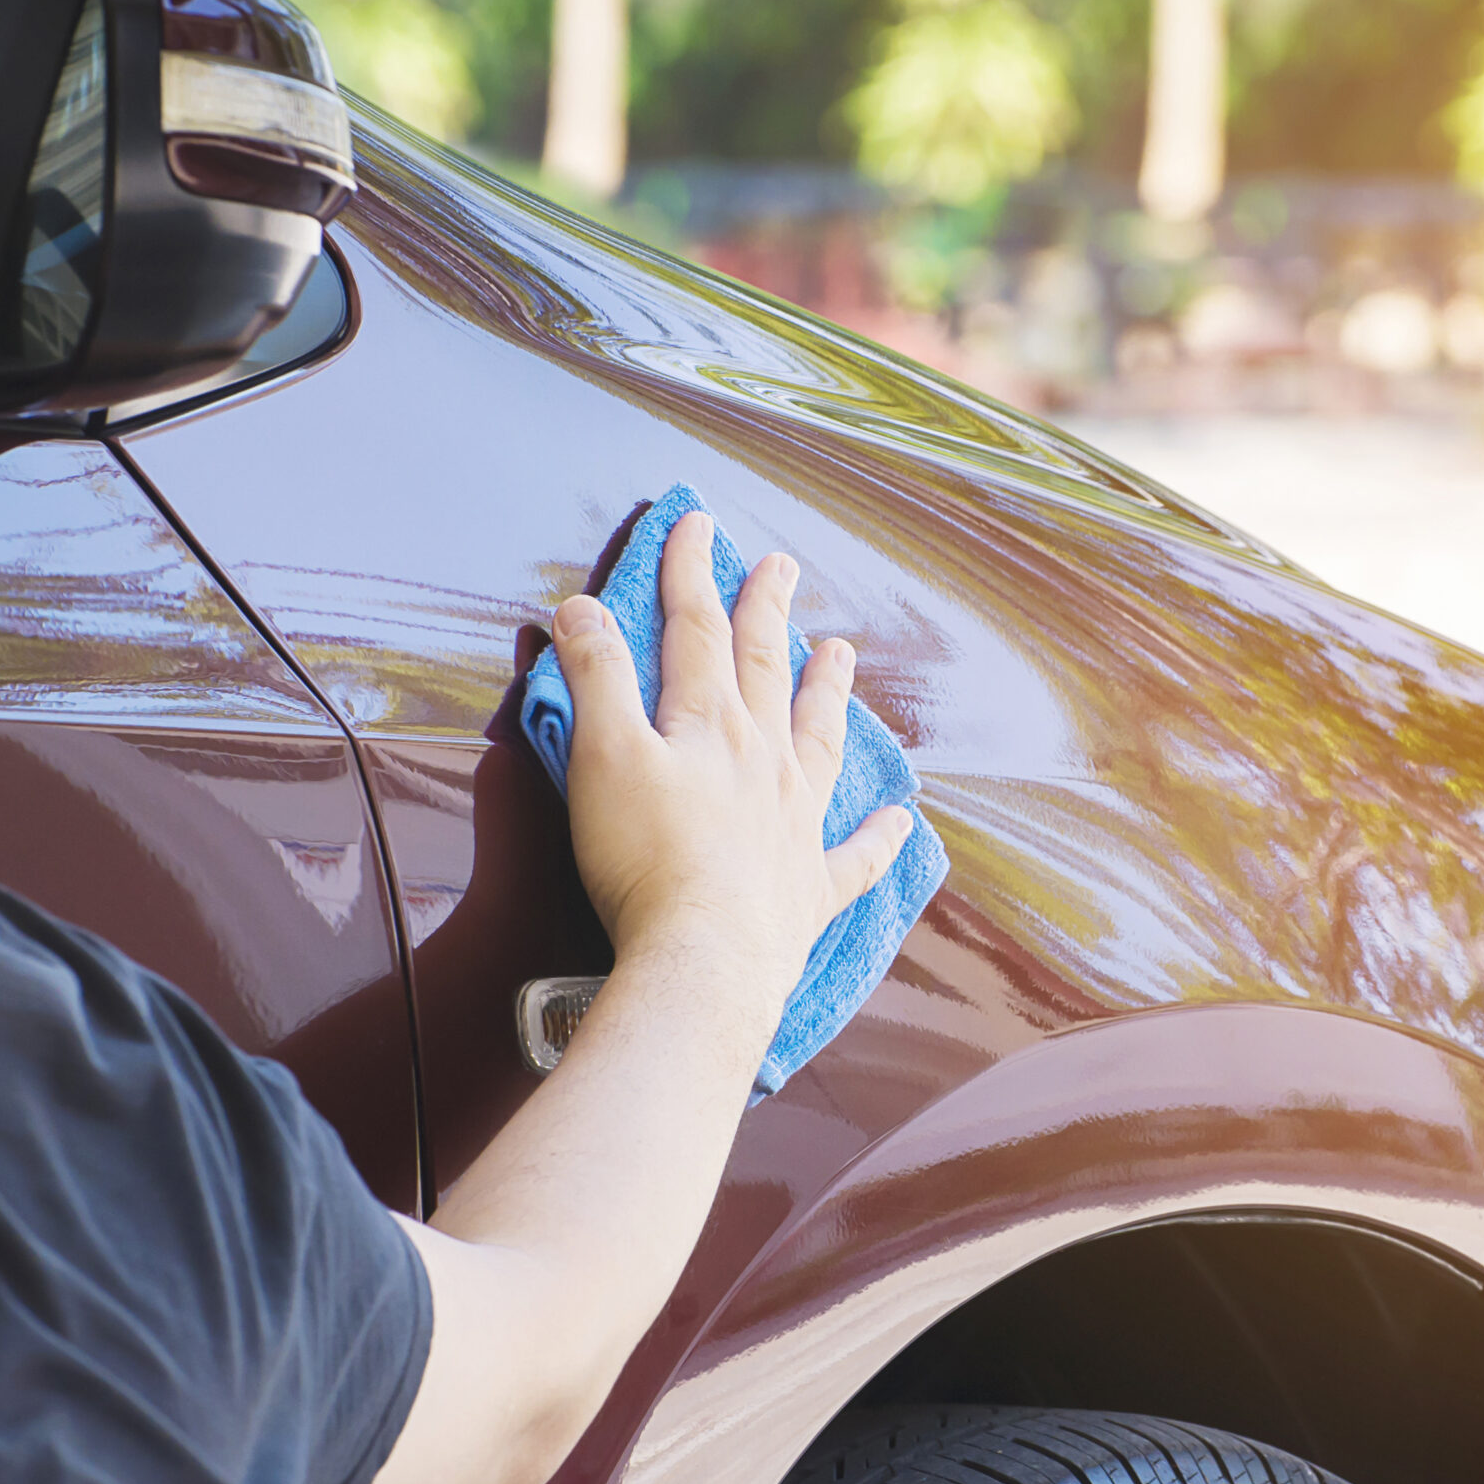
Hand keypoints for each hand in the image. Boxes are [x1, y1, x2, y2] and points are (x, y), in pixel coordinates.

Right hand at [546, 510, 911, 1055]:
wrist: (705, 960)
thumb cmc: (646, 861)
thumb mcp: (602, 755)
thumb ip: (594, 677)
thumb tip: (582, 608)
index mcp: (711, 725)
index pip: (697, 630)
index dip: (692, 573)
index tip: (696, 524)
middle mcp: (765, 762)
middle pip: (767, 668)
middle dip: (767, 611)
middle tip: (781, 565)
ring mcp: (796, 822)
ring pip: (820, 740)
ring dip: (829, 693)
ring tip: (841, 652)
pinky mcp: (810, 887)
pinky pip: (856, 856)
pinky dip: (879, 836)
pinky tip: (902, 820)